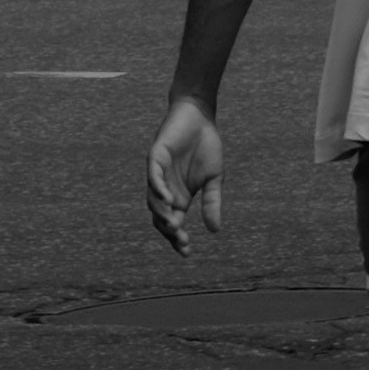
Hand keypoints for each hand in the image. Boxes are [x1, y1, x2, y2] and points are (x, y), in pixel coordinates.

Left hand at [146, 96, 222, 254]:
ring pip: (153, 201)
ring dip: (162, 215)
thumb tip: (214, 231)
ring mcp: (159, 174)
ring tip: (174, 226)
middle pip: (160, 218)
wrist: (201, 116)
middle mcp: (166, 189)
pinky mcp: (156, 157)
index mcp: (179, 197)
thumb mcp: (215, 178)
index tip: (186, 253)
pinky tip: (168, 201)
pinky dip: (158, 190)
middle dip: (169, 232)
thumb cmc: (206, 146)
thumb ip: (212, 202)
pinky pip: (152, 177)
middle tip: (182, 241)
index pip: (173, 224)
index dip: (177, 240)